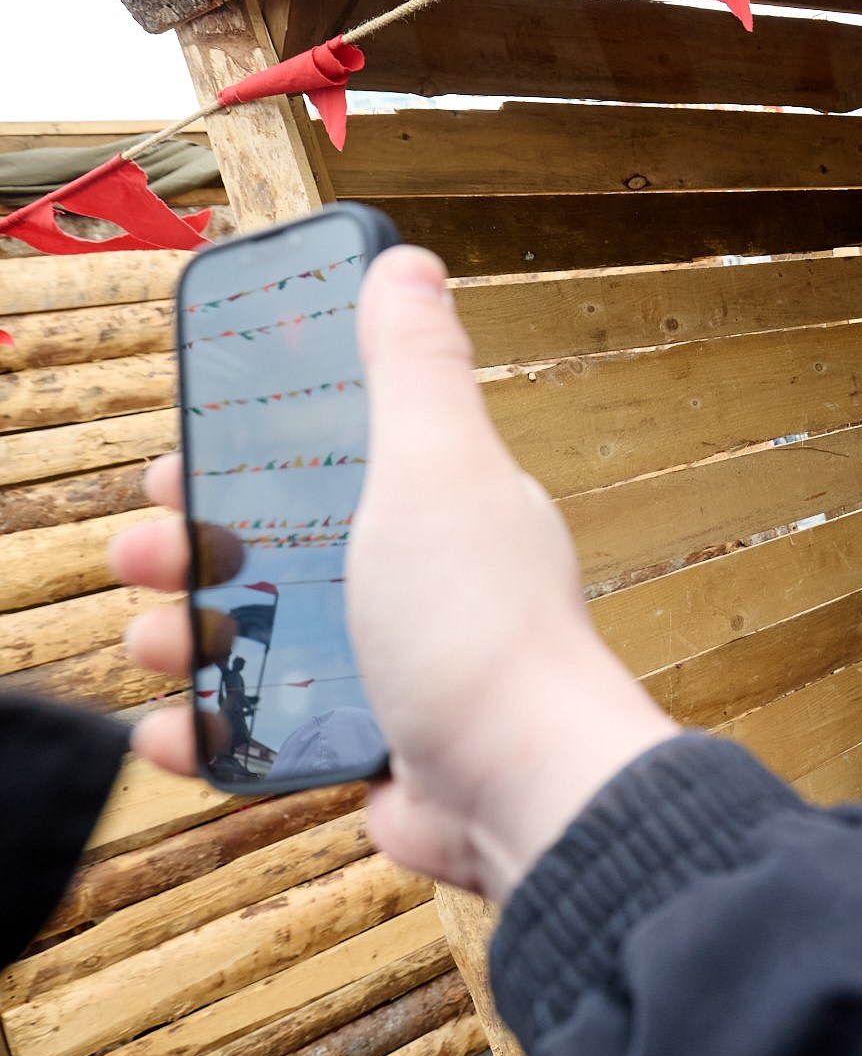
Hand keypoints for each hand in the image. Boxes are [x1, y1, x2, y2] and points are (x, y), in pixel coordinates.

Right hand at [110, 246, 678, 902]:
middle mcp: (426, 580)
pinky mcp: (375, 748)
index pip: (333, 456)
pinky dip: (212, 731)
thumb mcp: (437, 466)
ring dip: (190, 635)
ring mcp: (399, 667)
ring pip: (265, 638)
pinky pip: (271, 731)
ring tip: (154, 639)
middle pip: (282, 546)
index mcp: (444, 504)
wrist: (520, 788)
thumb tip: (408, 267)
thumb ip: (414, 370)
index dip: (249, 449)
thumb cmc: (481, 624)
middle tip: (146, 551)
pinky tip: (171, 730)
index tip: (181, 454)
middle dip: (197, 544)